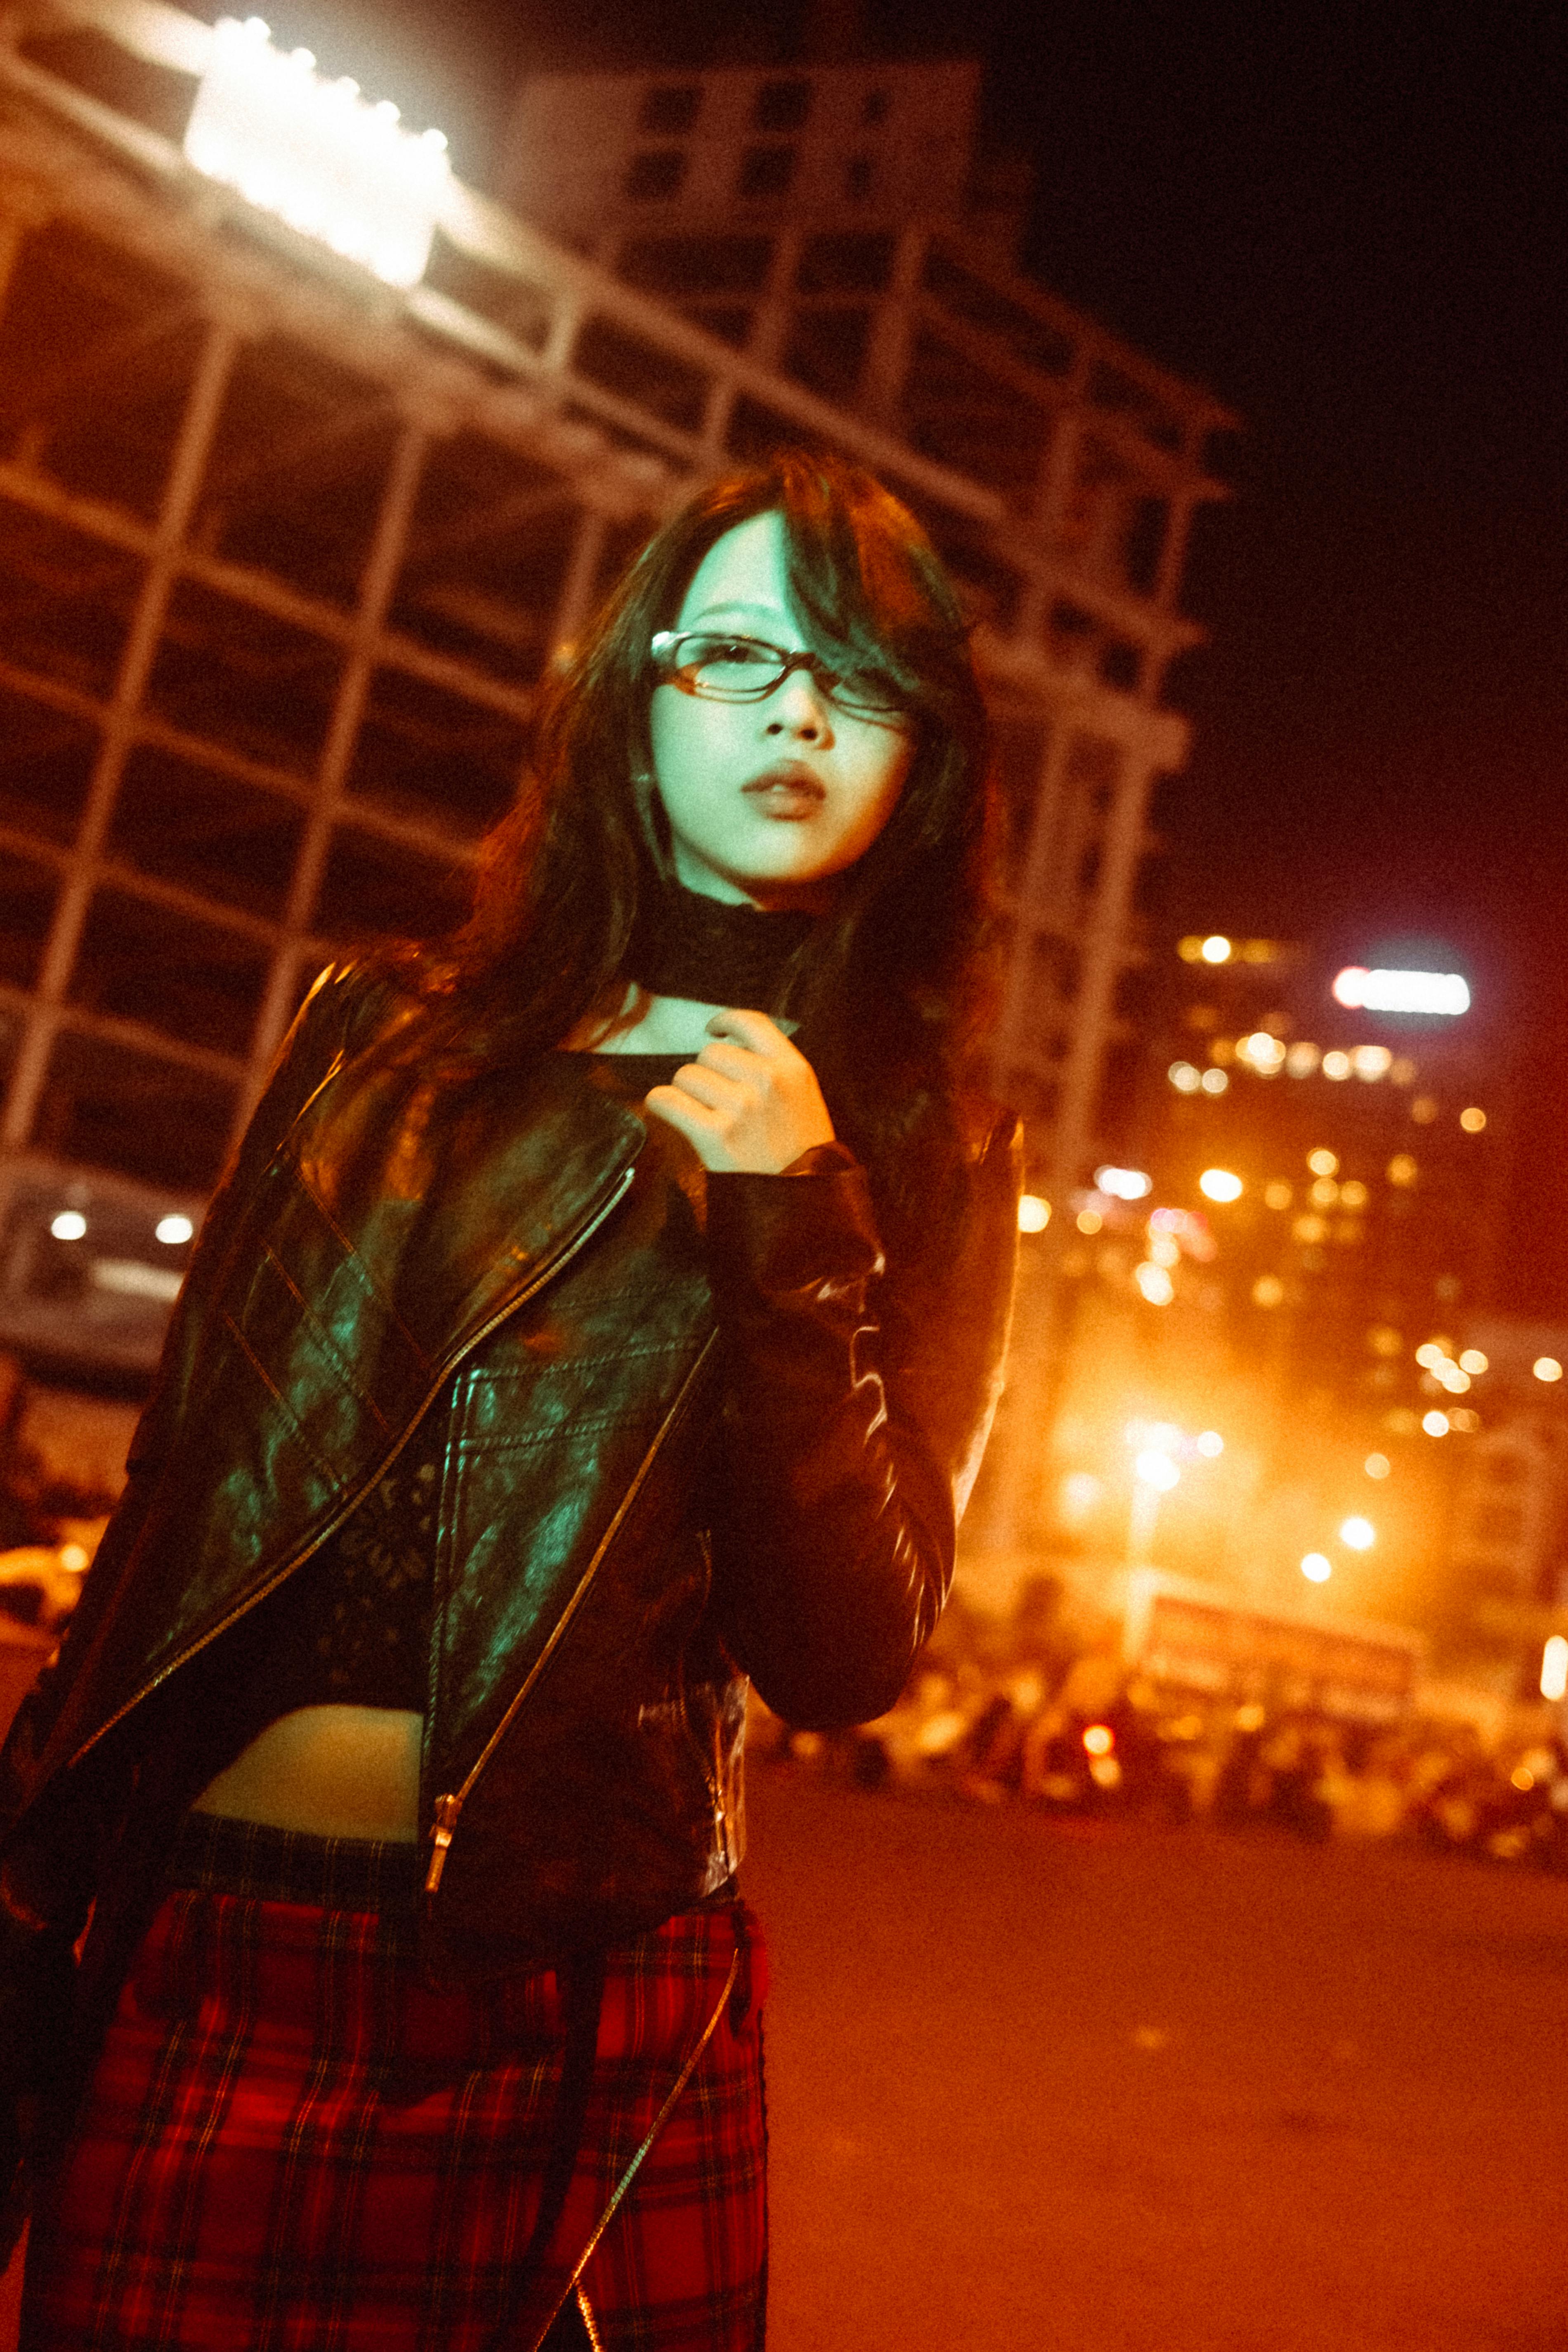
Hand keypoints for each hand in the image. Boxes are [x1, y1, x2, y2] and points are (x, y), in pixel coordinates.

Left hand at [643, 1009, 835, 1172]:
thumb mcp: (805, 1100)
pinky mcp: (713, 1132)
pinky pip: (667, 1100)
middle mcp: (766, 1080)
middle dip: (706, 1072)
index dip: (725, 1021)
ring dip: (686, 1092)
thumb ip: (775, 1069)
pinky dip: (661, 1104)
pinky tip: (669, 1112)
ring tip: (701, 1114)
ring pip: (686, 1075)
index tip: (713, 1030)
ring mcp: (739, 1106)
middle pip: (710, 1052)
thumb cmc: (802, 1156)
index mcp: (793, 1068)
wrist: (802, 1203)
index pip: (750, 1022)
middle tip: (714, 1098)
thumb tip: (731, 1045)